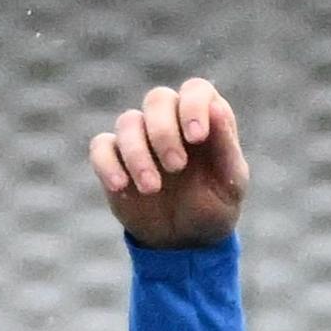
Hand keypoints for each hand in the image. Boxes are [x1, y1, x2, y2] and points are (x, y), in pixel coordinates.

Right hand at [88, 78, 247, 250]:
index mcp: (202, 116)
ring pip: (128, 122)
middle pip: (157, 100)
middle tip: (176, 167)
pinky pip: (100, 147)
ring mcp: (139, 137)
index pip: (194, 90)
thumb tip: (216, 108)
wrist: (185, 240)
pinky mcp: (115, 160)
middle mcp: (169, 119)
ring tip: (152, 188)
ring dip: (137, 153)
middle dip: (164, 132)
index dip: (193, 107)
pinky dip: (107, 163)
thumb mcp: (230, 182)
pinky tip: (120, 186)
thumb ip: (226, 146)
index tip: (196, 137)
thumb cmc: (214, 205)